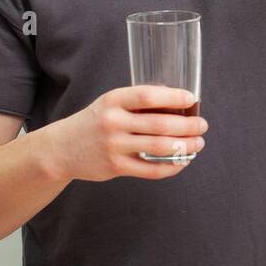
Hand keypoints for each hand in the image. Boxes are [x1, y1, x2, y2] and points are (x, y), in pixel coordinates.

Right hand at [43, 86, 207, 181]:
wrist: (62, 148)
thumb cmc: (94, 122)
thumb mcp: (110, 103)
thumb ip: (138, 103)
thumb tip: (177, 103)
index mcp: (114, 100)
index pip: (148, 95)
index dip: (174, 97)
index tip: (192, 99)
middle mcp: (113, 122)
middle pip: (160, 124)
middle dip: (188, 126)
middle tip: (202, 125)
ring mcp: (114, 146)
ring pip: (159, 147)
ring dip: (185, 146)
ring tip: (198, 143)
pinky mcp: (116, 167)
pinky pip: (151, 169)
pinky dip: (172, 166)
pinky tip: (182, 161)